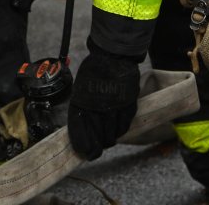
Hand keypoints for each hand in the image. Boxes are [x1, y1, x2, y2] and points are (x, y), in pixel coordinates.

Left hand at [67, 45, 139, 159]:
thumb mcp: (81, 89)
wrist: (113, 56)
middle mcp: (97, 109)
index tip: (86, 152)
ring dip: (109, 140)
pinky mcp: (128, 105)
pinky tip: (117, 130)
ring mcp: (114, 108)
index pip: (80, 134)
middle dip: (97, 147)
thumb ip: (81, 108)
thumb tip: (82, 127)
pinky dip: (120, 130)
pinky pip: (124, 125)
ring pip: (112, 134)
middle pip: (98, 138)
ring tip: (107, 139)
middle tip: (97, 149)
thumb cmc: (94, 71)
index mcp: (81, 105)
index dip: (83, 146)